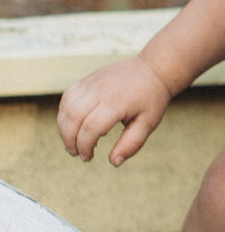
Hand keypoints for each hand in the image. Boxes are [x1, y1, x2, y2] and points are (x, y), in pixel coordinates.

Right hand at [57, 57, 174, 165]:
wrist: (153, 69)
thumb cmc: (151, 98)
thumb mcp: (148, 122)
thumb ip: (132, 143)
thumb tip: (114, 162)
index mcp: (117, 102)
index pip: (90, 128)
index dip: (84, 147)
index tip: (88, 157)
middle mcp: (101, 90)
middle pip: (73, 118)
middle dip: (70, 140)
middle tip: (77, 153)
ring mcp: (92, 82)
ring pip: (66, 108)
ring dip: (64, 128)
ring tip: (73, 142)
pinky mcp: (87, 79)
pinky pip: (67, 97)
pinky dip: (65, 113)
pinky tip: (73, 124)